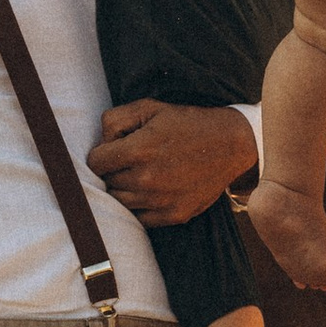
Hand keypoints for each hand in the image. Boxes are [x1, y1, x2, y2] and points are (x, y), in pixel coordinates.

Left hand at [89, 100, 258, 225]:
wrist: (230, 145)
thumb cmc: (187, 123)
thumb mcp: (149, 108)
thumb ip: (114, 119)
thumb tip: (100, 143)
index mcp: (139, 150)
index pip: (95, 163)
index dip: (101, 154)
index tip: (114, 150)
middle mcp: (147, 179)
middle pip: (107, 183)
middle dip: (113, 170)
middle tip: (132, 160)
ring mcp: (160, 200)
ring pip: (120, 202)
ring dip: (125, 189)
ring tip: (141, 174)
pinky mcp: (173, 215)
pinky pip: (139, 218)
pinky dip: (140, 206)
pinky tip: (152, 190)